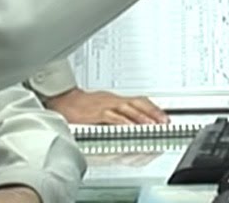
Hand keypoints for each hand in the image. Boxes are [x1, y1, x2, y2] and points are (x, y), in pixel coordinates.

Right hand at [45, 87, 168, 124]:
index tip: (165, 118)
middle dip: (153, 113)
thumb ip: (118, 113)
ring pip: (127, 109)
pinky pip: (112, 117)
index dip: (154, 109)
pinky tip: (130, 128)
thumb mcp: (103, 105)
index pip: (140, 101)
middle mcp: (113, 100)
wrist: (63, 99)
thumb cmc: (82, 105)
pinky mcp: (95, 113)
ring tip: (152, 126)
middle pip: (137, 103)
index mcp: (116, 99)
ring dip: (141, 118)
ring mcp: (104, 106)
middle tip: (164, 122)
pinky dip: (122, 123)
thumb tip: (133, 123)